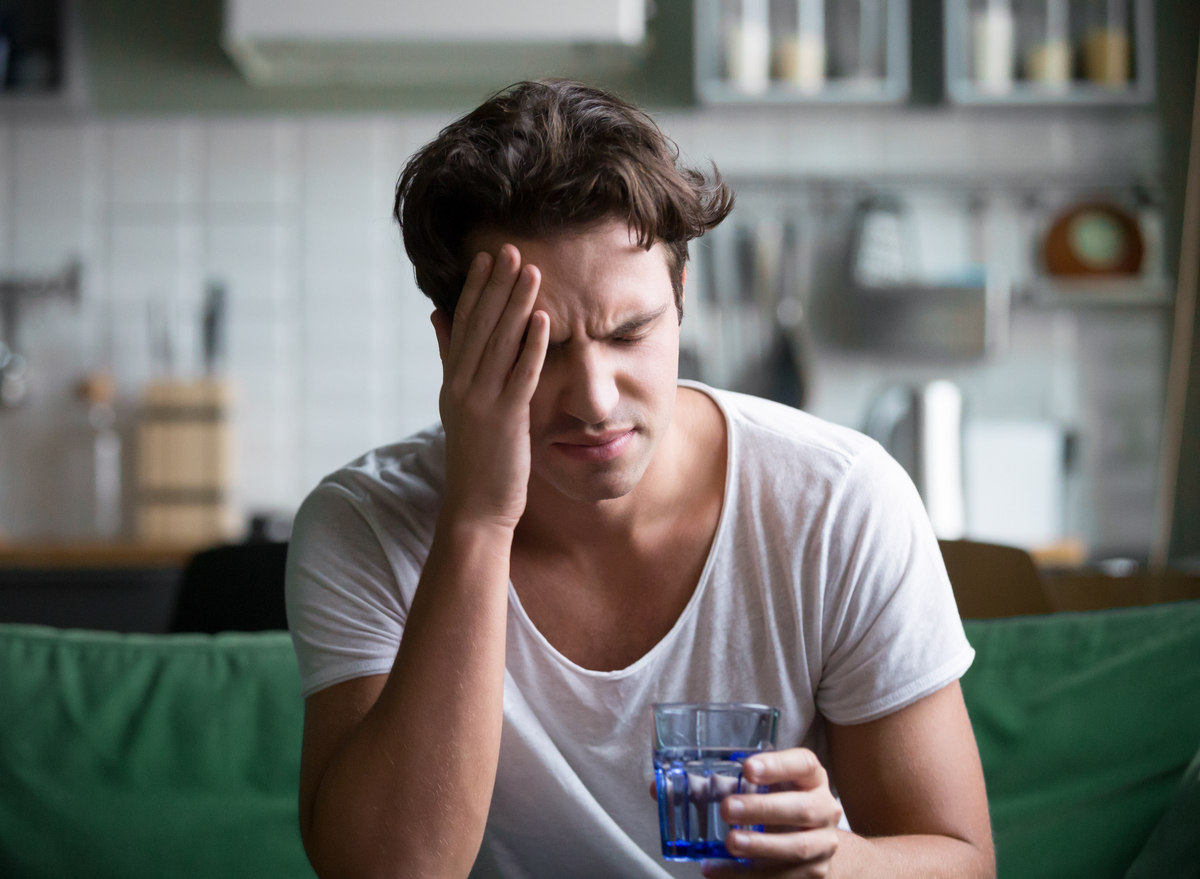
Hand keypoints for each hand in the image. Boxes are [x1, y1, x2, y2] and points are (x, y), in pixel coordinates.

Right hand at [431, 245, 549, 531]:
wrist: (474, 508)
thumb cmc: (475, 458)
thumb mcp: (458, 403)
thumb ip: (451, 358)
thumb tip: (438, 315)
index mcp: (452, 380)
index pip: (463, 325)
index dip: (477, 290)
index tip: (488, 258)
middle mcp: (461, 386)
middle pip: (480, 327)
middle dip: (497, 287)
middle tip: (512, 249)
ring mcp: (481, 402)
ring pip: (500, 345)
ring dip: (517, 306)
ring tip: (532, 272)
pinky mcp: (504, 420)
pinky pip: (520, 376)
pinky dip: (531, 347)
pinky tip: (544, 321)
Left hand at [702, 749, 842, 877]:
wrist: (813, 842)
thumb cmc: (780, 804)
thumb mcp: (765, 788)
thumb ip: (731, 784)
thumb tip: (681, 789)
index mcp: (812, 779)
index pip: (804, 764)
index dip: (777, 766)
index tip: (748, 769)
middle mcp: (824, 810)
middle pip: (802, 808)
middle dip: (763, 809)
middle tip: (727, 808)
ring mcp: (823, 845)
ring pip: (797, 847)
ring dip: (760, 846)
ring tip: (730, 843)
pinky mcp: (814, 874)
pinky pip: (783, 877)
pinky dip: (748, 875)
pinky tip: (720, 870)